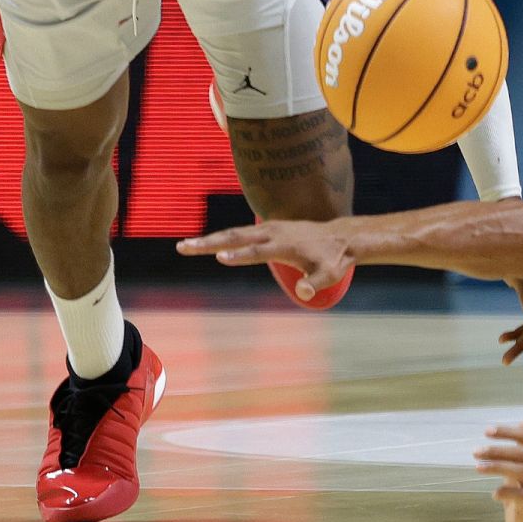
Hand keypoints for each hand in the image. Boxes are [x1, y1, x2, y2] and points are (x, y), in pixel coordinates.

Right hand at [178, 219, 354, 299]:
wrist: (340, 238)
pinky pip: (240, 233)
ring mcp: (269, 228)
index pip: (258, 251)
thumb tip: (306, 293)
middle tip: (182, 247)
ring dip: (209, 239)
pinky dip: (222, 237)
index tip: (219, 257)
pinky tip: (205, 244)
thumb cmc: (333, 260)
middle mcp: (273, 232)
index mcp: (284, 245)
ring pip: (234, 233)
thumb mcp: (329, 275)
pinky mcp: (267, 228)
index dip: (240, 256)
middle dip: (208, 242)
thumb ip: (316, 284)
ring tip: (185, 245)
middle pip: (235, 237)